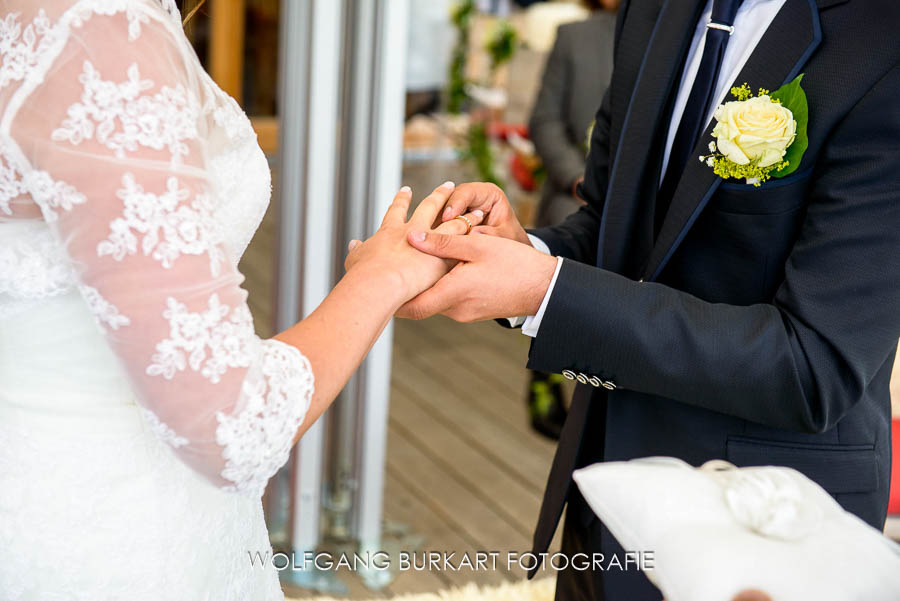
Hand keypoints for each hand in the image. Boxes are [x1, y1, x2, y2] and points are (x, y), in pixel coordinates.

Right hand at [344, 183, 483, 305]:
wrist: (379, 282)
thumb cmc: (364, 275)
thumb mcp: (356, 260)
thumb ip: (357, 251)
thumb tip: (353, 245)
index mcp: (390, 231)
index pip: (396, 211)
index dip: (401, 200)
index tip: (406, 190)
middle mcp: (412, 229)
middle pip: (429, 207)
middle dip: (440, 196)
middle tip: (449, 185)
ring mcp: (430, 239)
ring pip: (453, 222)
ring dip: (466, 216)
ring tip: (478, 210)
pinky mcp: (445, 254)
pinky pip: (465, 240)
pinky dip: (474, 235)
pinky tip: (484, 232)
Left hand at [397, 230, 557, 321]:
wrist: (544, 288)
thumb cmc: (514, 265)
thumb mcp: (478, 246)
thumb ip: (444, 242)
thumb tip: (413, 235)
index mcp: (453, 293)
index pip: (412, 306)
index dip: (391, 300)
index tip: (375, 288)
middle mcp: (455, 309)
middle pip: (419, 303)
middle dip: (404, 289)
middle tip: (385, 274)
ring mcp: (465, 313)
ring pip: (434, 299)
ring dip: (423, 285)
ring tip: (409, 267)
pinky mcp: (473, 311)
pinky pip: (448, 300)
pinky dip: (439, 286)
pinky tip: (439, 270)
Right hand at [439, 182, 530, 245]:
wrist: (509, 252)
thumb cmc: (510, 241)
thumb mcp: (505, 238)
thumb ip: (491, 234)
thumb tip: (473, 233)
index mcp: (488, 193)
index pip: (468, 192)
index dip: (456, 203)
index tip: (448, 217)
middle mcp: (471, 197)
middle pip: (449, 198)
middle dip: (440, 212)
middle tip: (433, 227)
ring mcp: (459, 207)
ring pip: (441, 210)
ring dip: (434, 223)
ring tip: (429, 235)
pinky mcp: (450, 220)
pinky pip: (439, 222)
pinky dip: (434, 231)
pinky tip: (430, 241)